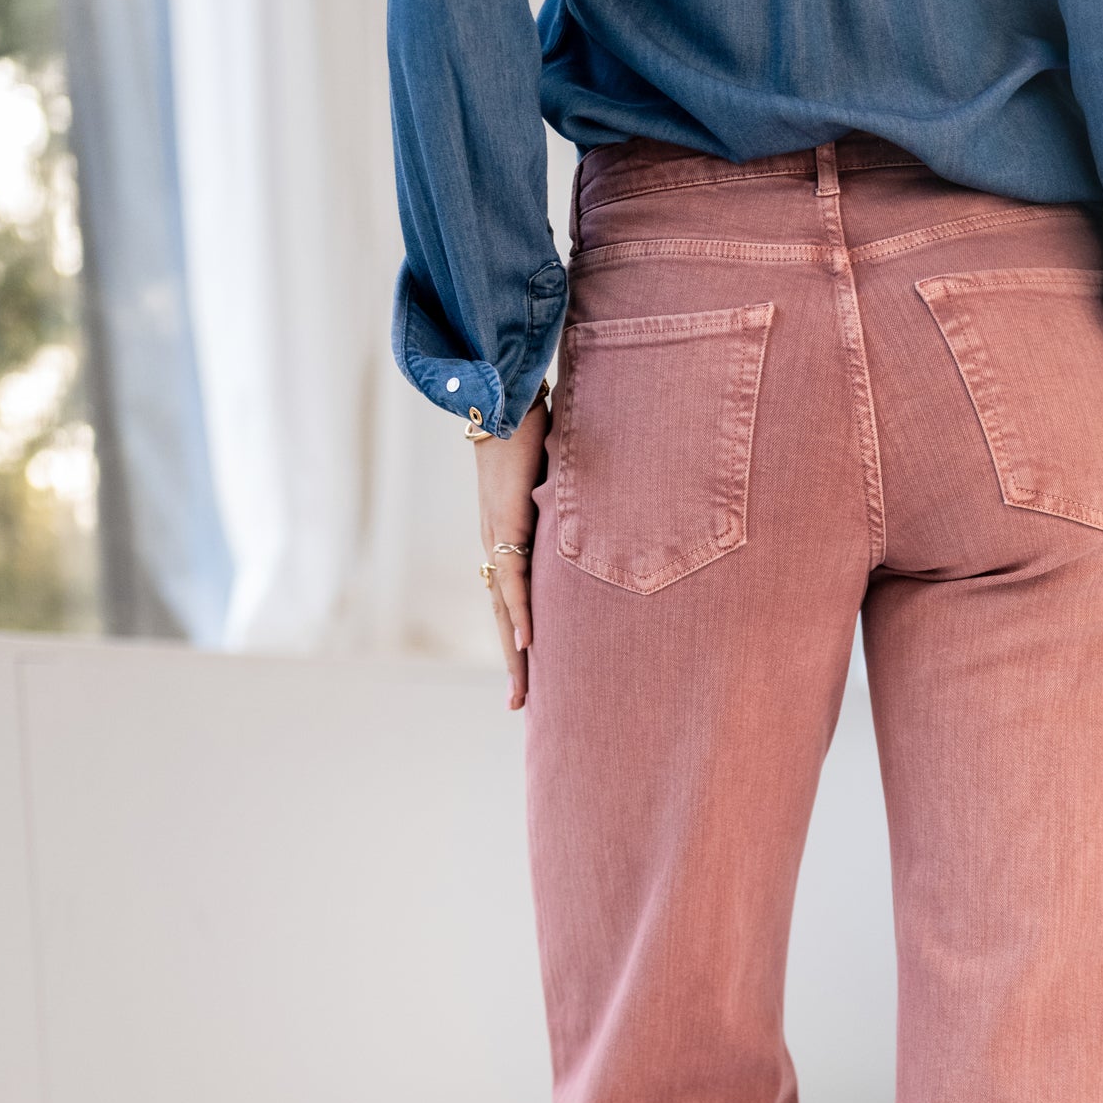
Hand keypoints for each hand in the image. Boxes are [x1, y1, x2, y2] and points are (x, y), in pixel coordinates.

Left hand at [476, 390, 551, 710]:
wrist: (501, 396)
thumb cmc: (529, 426)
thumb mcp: (555, 476)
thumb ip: (571, 502)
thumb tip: (606, 509)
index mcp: (507, 539)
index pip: (512, 601)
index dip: (521, 638)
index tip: (529, 673)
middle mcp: (497, 546)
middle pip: (505, 619)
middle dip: (514, 666)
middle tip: (520, 707)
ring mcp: (496, 540)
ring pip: (504, 612)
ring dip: (514, 656)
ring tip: (521, 695)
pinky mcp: (503, 526)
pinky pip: (513, 582)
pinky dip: (522, 616)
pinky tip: (529, 648)